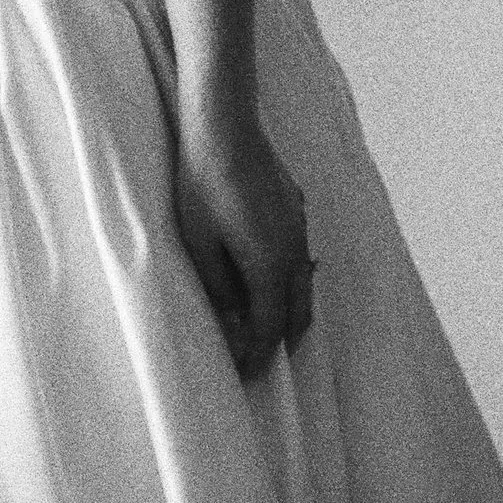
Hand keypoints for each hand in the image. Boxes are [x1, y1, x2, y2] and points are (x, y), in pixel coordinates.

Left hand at [175, 106, 313, 381]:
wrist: (224, 128)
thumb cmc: (202, 185)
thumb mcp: (199, 244)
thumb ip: (219, 288)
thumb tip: (234, 326)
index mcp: (269, 266)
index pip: (269, 328)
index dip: (257, 356)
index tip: (244, 374)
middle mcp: (294, 252)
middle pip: (297, 314)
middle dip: (279, 342)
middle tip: (255, 361)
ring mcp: (299, 230)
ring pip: (304, 286)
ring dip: (287, 312)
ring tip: (262, 328)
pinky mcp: (296, 211)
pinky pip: (300, 260)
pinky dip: (289, 283)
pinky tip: (267, 280)